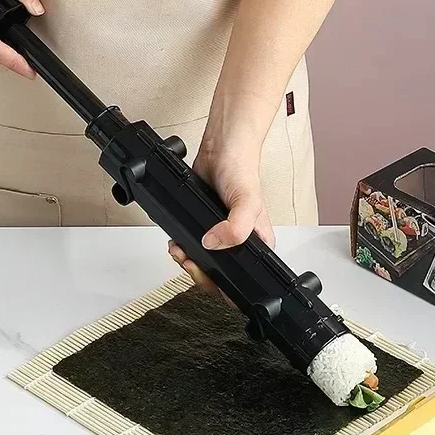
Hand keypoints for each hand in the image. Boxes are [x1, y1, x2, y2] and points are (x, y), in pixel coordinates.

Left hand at [168, 142, 274, 293]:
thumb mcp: (247, 204)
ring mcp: (219, 236)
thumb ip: (236, 229)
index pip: (243, 280)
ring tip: (180, 252)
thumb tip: (213, 244)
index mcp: (256, 245)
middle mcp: (238, 243)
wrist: (222, 149)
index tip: (208, 274)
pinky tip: (177, 242)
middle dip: (199, 273)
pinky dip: (181, 247)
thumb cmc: (243, 172)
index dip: (223, 285)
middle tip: (189, 262)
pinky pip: (191, 246)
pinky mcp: (202, 227)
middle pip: (218, 275)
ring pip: (203, 263)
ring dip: (187, 261)